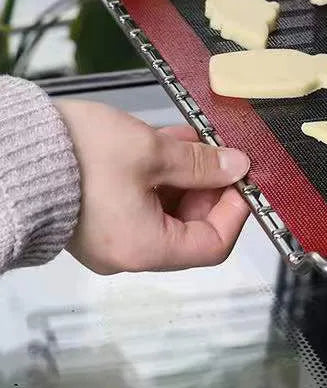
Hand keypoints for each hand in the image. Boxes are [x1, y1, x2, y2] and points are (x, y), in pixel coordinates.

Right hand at [58, 99, 250, 273]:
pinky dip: (160, 173)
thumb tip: (238, 167)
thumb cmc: (85, 156)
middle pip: (190, 226)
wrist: (13, 151)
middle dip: (210, 186)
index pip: (213, 244)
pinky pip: (142, 199)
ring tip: (192, 138)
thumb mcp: (153, 152)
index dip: (235, 209)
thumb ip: (201, 163)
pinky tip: (168, 140)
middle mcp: (129, 250)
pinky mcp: (98, 214)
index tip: (242, 175)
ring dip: (186, 173)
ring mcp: (112, 233)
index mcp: (145, 247)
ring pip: (167, 208)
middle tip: (218, 150)